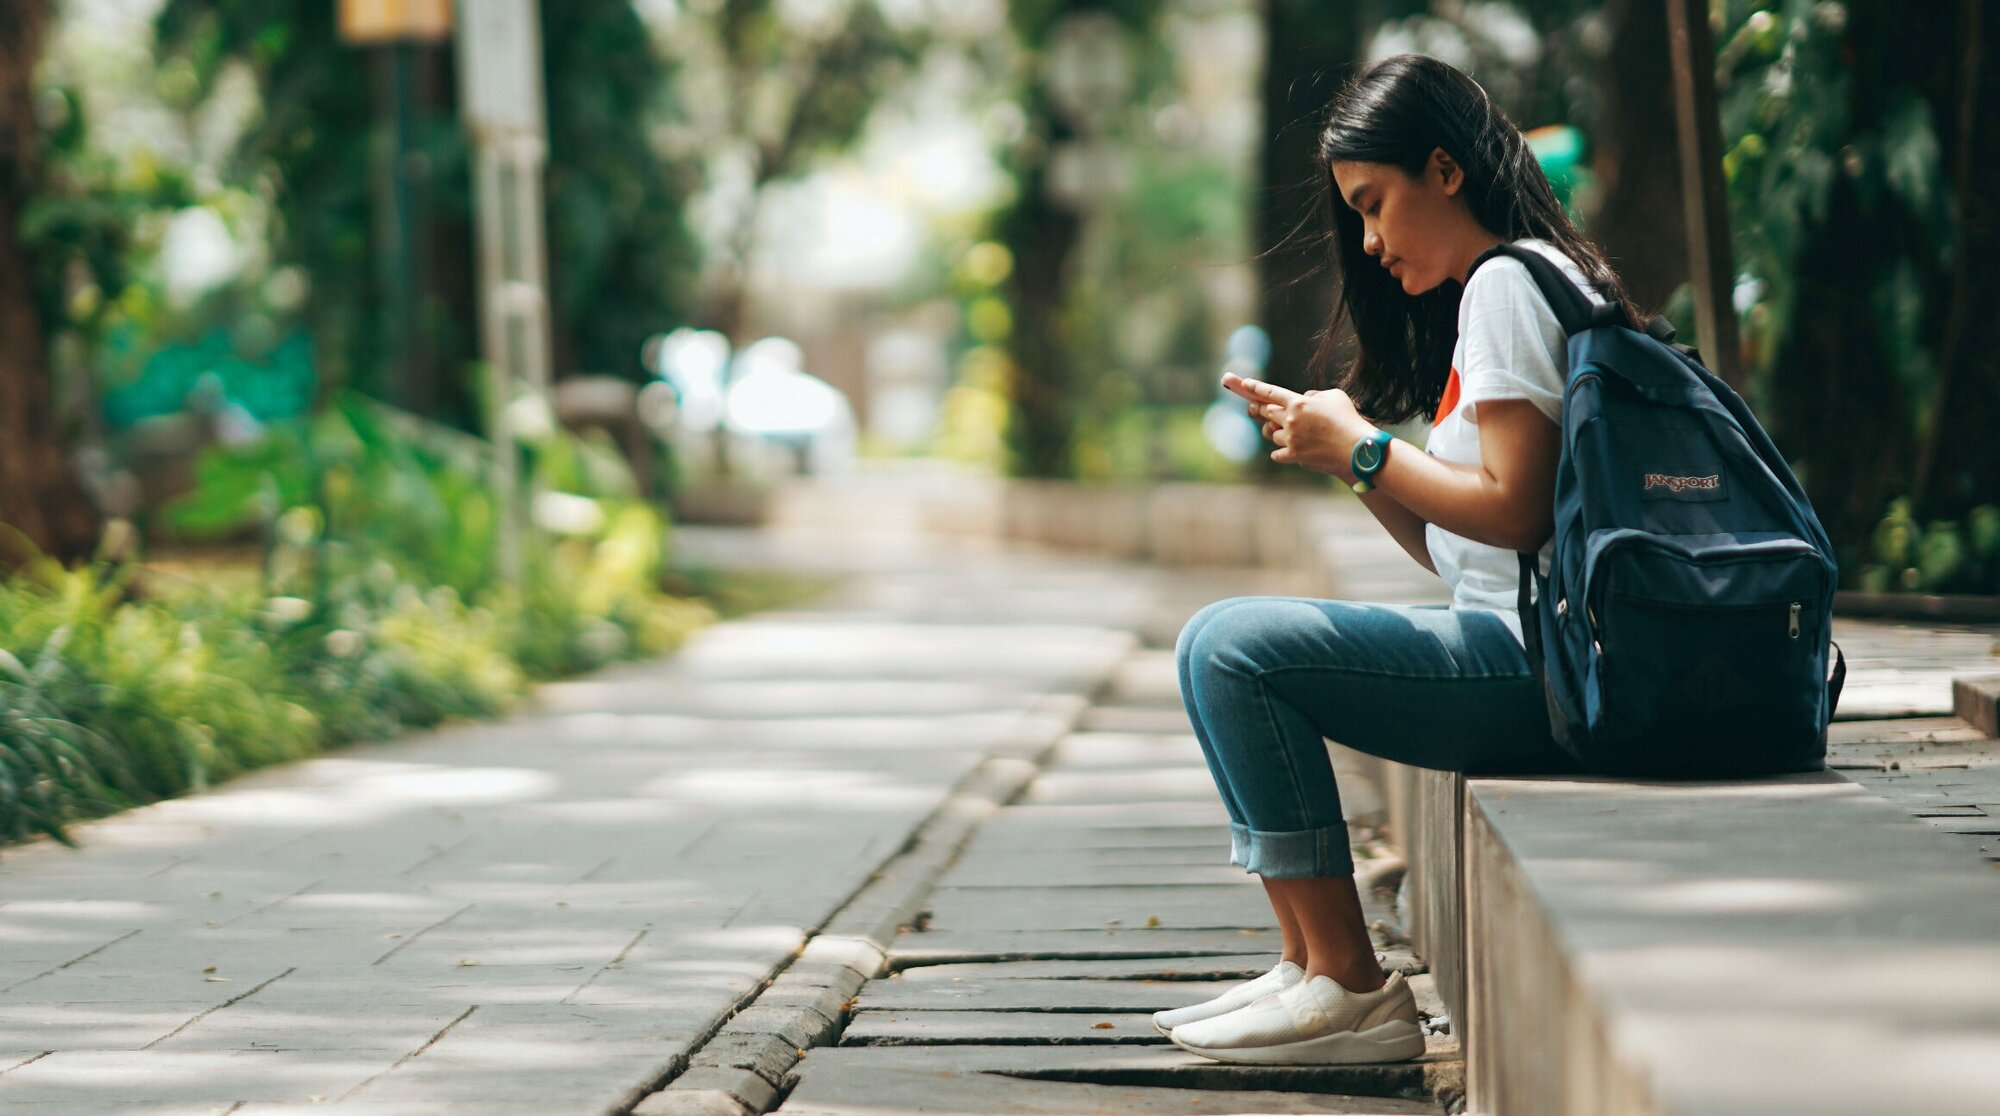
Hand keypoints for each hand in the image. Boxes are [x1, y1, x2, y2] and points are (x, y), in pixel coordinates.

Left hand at [1222, 372, 1374, 478]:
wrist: (1356, 448)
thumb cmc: (1348, 419)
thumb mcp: (1334, 396)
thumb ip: (1314, 395)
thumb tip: (1303, 398)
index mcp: (1298, 402)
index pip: (1270, 392)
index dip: (1255, 388)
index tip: (1244, 384)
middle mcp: (1290, 419)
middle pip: (1264, 412)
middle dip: (1259, 410)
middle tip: (1256, 409)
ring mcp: (1290, 438)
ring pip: (1271, 434)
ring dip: (1277, 432)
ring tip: (1291, 433)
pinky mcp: (1293, 455)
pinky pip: (1277, 453)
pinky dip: (1282, 452)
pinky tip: (1289, 451)